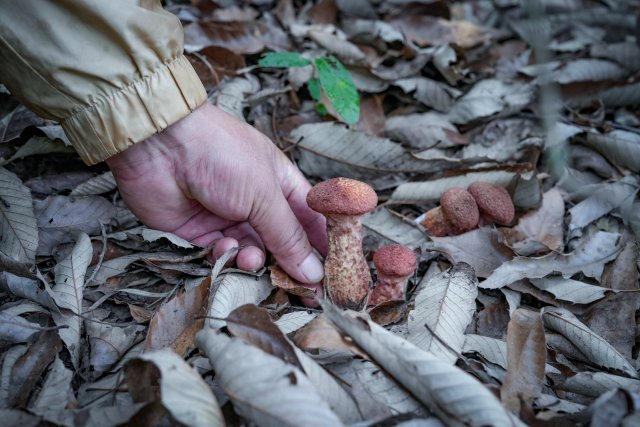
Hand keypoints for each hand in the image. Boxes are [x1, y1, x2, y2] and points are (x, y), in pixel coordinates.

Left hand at [106, 103, 327, 286]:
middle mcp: (257, 203)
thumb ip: (288, 236)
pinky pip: (221, 256)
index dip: (322, 248)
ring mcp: (228, 218)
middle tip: (300, 292)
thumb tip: (314, 272)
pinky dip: (225, 257)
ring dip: (254, 261)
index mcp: (281, 185)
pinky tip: (224, 248)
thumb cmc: (221, 154)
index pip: (310, 221)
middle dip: (289, 266)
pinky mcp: (199, 233)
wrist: (159, 144)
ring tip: (251, 259)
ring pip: (252, 253)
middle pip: (282, 243)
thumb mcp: (264, 194)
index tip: (332, 276)